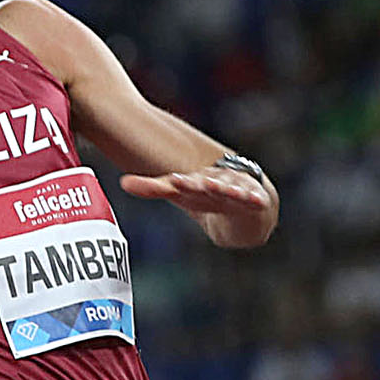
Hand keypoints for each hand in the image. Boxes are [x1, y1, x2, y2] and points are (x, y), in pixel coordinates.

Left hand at [118, 165, 271, 217]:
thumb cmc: (205, 194)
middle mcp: (217, 181)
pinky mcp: (255, 200)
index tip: (174, 182)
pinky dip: (255, 199)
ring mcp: (237, 189)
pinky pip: (255, 199)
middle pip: (208, 184)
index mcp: (197, 180)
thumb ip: (152, 188)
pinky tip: (257, 200)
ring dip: (227, 189)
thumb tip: (122, 182)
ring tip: (221, 188)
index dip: (181, 183)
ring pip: (232, 189)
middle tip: (198, 183)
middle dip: (202, 184)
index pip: (186, 182)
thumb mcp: (180, 193)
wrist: (245, 199)